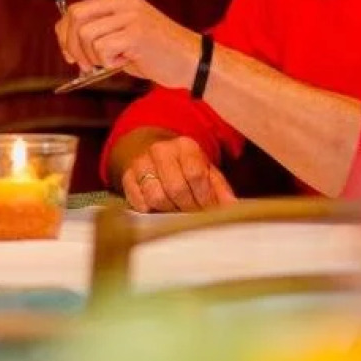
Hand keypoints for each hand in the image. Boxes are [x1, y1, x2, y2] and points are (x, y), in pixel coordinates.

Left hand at [55, 0, 199, 87]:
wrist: (193, 62)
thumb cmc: (159, 54)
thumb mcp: (126, 36)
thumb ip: (102, 34)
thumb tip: (69, 44)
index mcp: (120, 0)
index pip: (76, 9)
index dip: (65, 33)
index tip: (68, 53)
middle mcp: (125, 4)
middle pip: (76, 17)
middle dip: (72, 45)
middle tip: (84, 65)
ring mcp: (131, 17)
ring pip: (87, 35)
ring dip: (92, 57)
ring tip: (111, 62)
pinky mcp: (137, 34)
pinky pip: (103, 48)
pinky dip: (107, 62)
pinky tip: (124, 62)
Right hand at [119, 136, 236, 212]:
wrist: (155, 155)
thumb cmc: (187, 168)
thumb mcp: (208, 173)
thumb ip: (221, 191)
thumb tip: (234, 209)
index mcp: (185, 145)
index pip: (195, 175)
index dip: (204, 198)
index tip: (209, 210)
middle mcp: (160, 149)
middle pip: (176, 188)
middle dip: (188, 208)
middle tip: (194, 214)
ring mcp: (140, 162)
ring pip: (156, 197)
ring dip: (170, 210)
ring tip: (178, 210)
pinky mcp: (126, 177)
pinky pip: (139, 202)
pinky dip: (151, 210)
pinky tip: (160, 208)